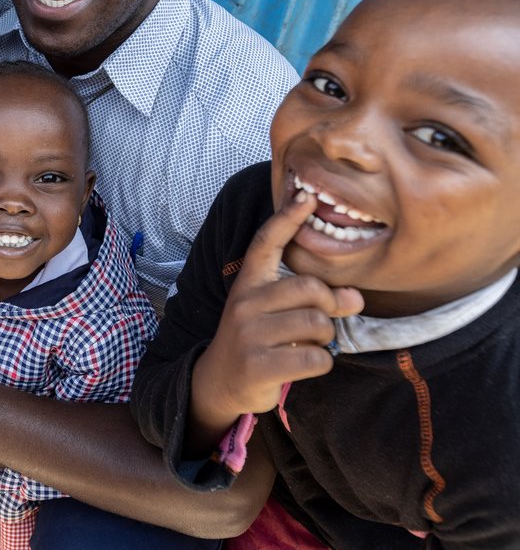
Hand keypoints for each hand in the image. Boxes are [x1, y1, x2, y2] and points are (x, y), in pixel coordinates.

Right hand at [189, 190, 363, 446]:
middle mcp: (244, 302)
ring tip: (309, 344)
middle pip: (311, 289)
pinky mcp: (259, 365)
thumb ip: (317, 300)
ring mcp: (248, 334)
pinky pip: (316, 358)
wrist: (220, 381)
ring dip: (326, 338)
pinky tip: (303, 364)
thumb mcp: (278, 313)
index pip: (266, 243)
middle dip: (329, 307)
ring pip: (317, 324)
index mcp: (248, 283)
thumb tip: (358, 297)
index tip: (307, 196)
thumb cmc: (258, 339)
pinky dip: (321, 363)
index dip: (287, 218)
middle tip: (322, 322)